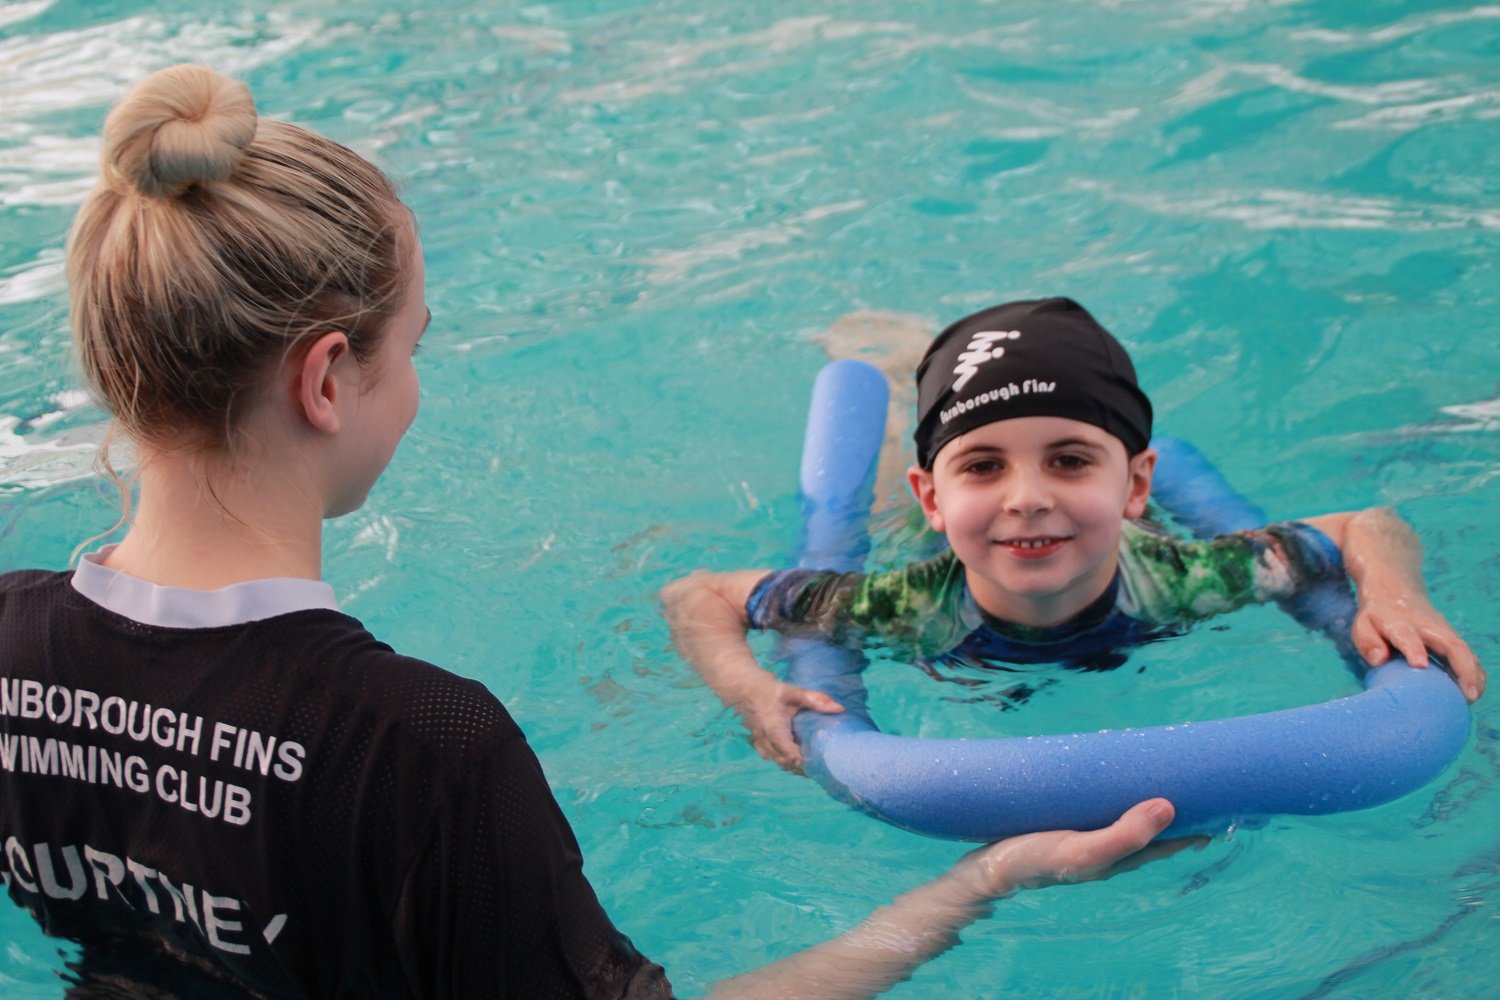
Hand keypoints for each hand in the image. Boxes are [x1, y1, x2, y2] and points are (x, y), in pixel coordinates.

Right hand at [737, 682, 843, 773]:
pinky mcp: (760, 747)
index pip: (785, 749)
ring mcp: (760, 746)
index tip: (816, 762)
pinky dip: (787, 763)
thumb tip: (840, 709)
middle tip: (821, 767)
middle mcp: (764, 740)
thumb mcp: (794, 692)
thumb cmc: (772, 692)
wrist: (746, 691)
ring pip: (778, 762)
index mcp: (773, 727)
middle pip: (783, 760)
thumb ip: (815, 700)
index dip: (799, 759)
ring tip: (814, 767)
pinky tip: (800, 764)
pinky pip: (774, 760)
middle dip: (801, 766)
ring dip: (794, 767)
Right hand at [957, 798, 1183, 896]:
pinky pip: (1100, 808)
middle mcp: (1107, 848)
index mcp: (1118, 857)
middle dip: (1175, 812)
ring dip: (1145, 803)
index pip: (1168, 841)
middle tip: (1197, 785)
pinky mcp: (1064, 823)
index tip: (1219, 803)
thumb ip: (1125, 835)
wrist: (986, 868)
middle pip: (1152, 830)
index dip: (1194, 825)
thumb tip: (1168, 807)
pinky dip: (1114, 796)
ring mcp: (1085, 836)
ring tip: (1158, 778)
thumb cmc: (1035, 861)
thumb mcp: (1083, 851)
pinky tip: (1106, 782)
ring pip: (1127, 819)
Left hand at [1353, 592, 1484, 701]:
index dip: (1414, 650)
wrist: (1394, 591)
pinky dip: (1474, 671)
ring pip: (1463, 650)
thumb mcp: (1362, 625)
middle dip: (1462, 668)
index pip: (1407, 636)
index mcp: (1399, 624)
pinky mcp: (1450, 637)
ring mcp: (1442, 630)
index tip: (1420, 666)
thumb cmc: (1376, 616)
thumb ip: (1368, 642)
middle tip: (1468, 694)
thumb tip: (1379, 660)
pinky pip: (1466, 654)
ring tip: (1473, 696)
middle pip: (1450, 644)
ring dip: (1473, 673)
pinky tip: (1474, 690)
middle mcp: (1426, 626)